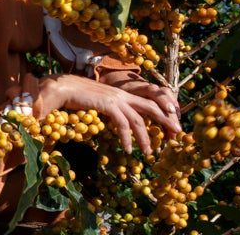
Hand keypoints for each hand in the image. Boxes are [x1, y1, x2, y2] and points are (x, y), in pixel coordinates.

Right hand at [38, 74, 181, 154]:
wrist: (63, 87)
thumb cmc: (76, 95)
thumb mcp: (98, 102)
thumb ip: (108, 108)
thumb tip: (113, 119)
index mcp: (121, 93)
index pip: (147, 101)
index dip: (161, 111)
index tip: (171, 121)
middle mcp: (122, 94)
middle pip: (151, 107)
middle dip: (165, 120)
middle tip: (177, 133)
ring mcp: (116, 99)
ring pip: (138, 120)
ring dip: (145, 138)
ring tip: (148, 153)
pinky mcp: (108, 105)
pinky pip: (123, 124)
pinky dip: (127, 138)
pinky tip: (127, 149)